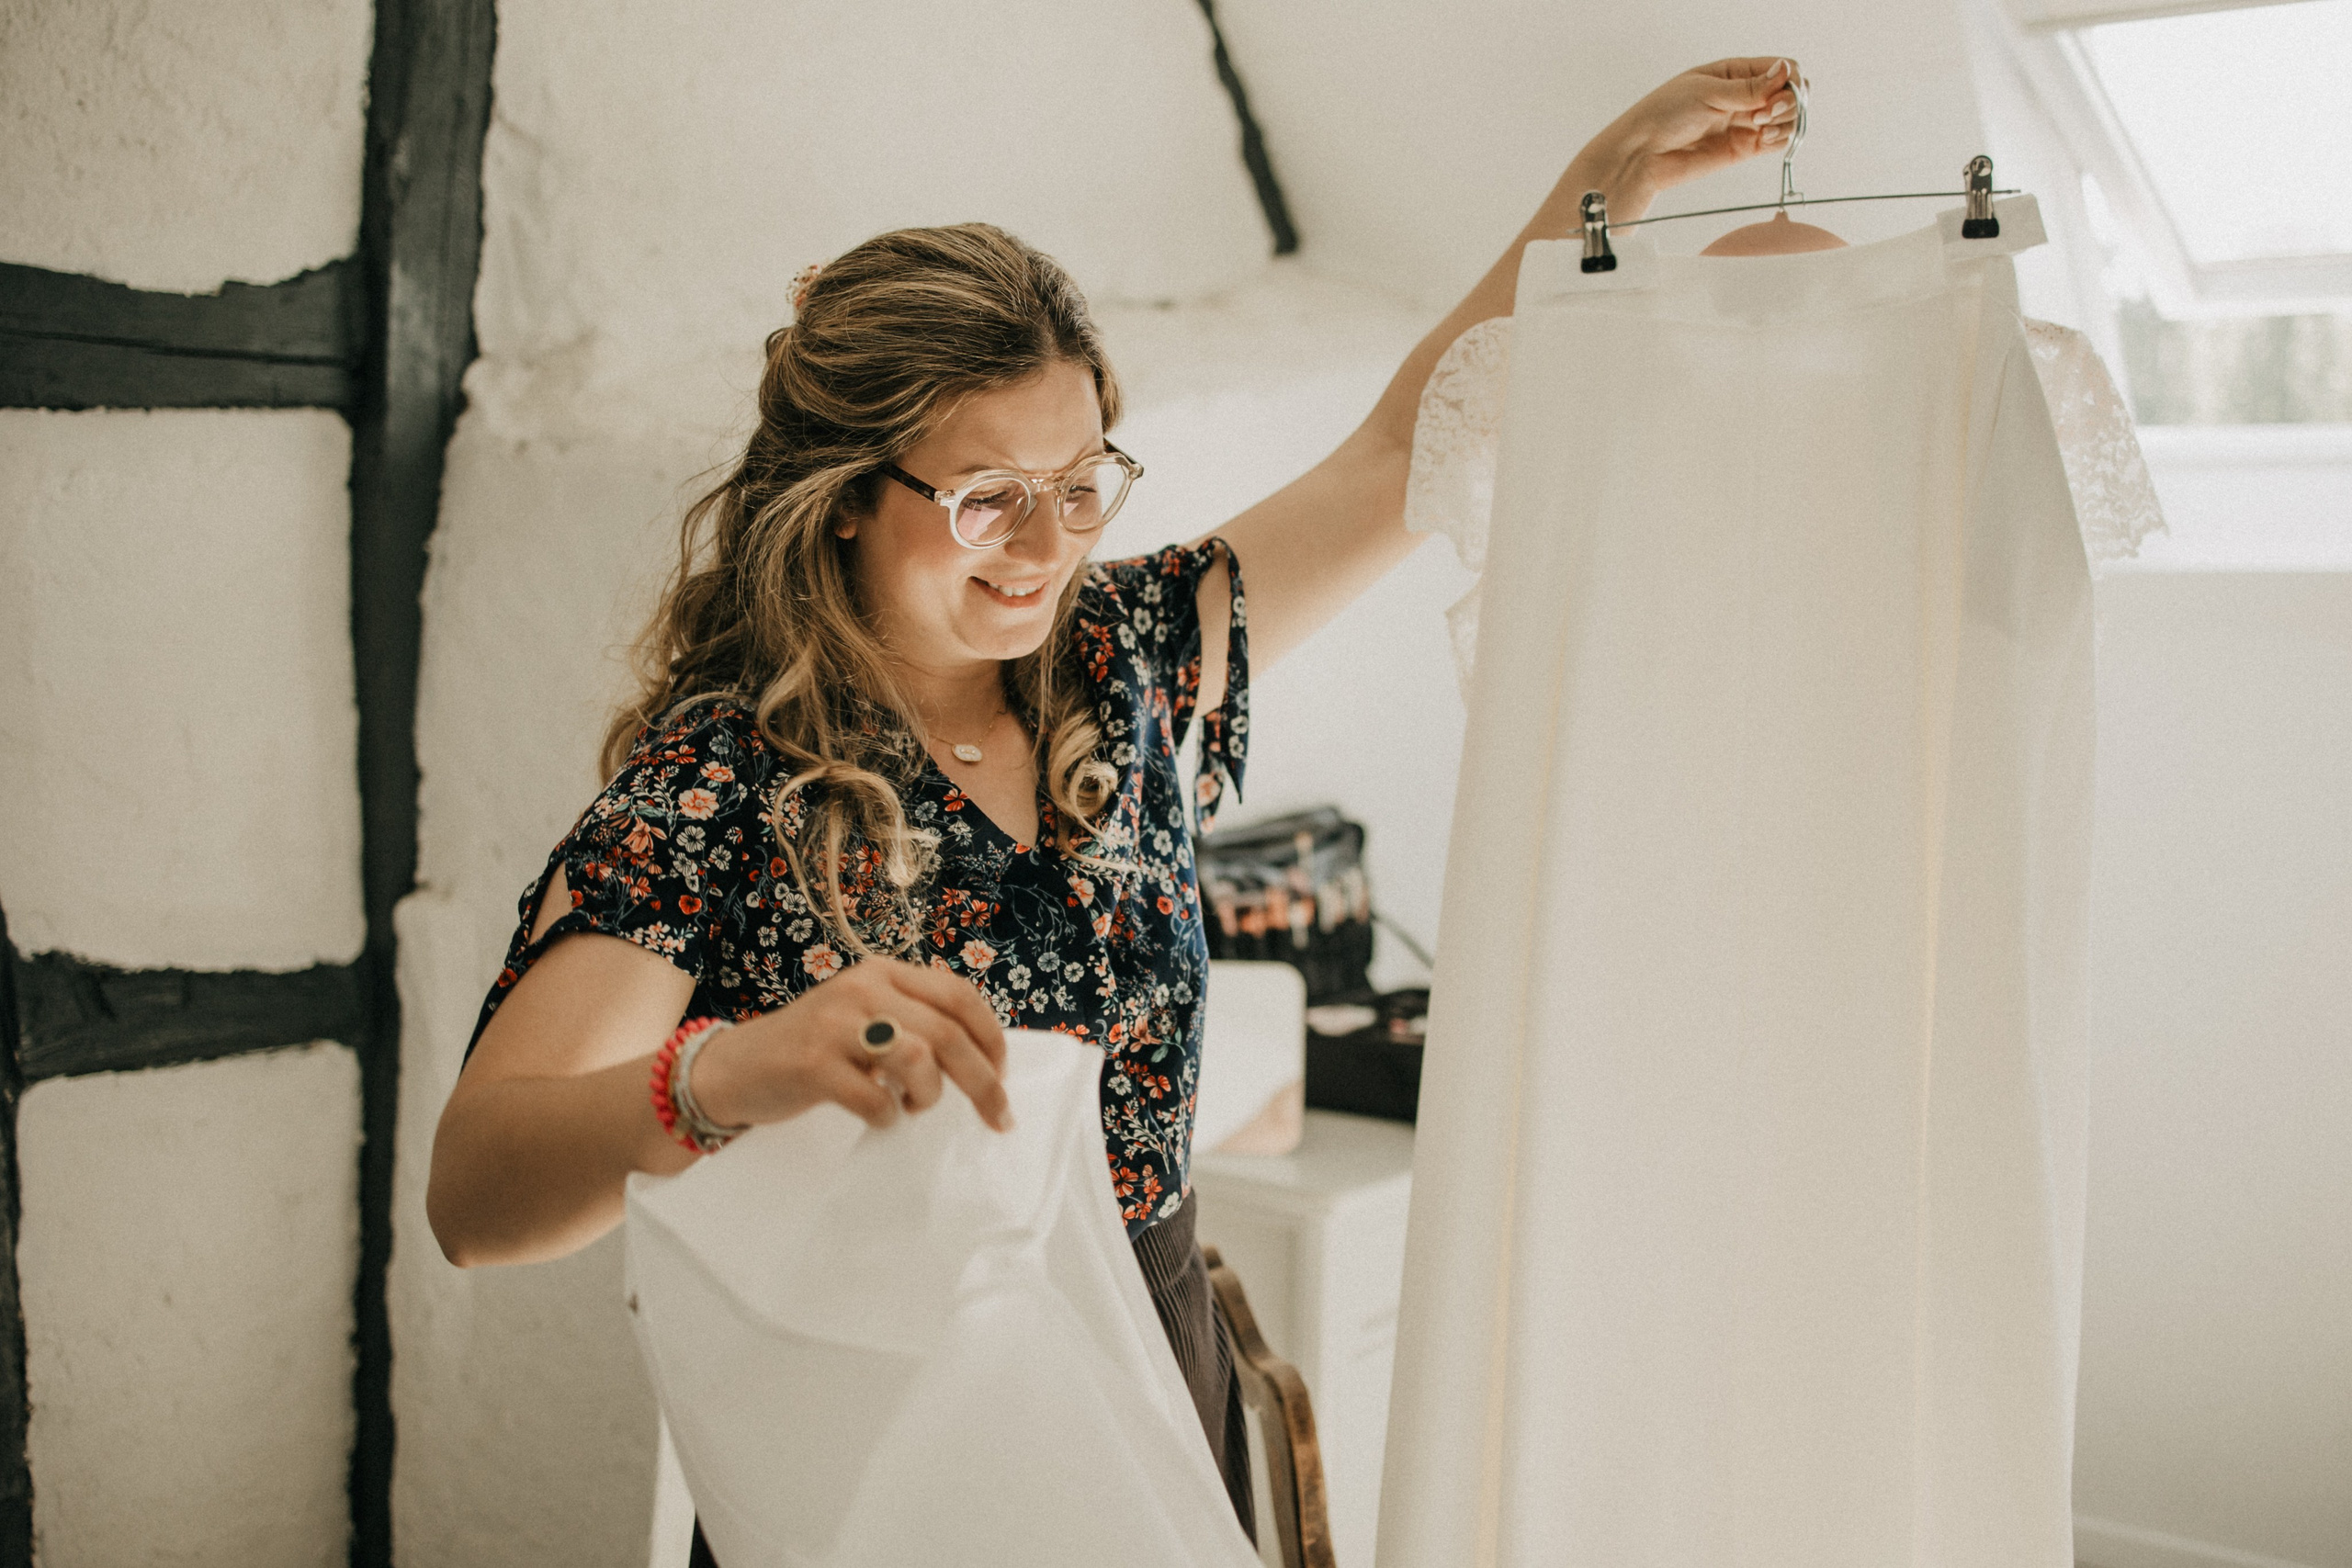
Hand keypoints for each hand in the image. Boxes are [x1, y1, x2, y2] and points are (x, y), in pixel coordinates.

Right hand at [691, 956, 1014, 1134]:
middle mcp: (862, 989)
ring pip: (918, 1058)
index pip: (958, 995)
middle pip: (947, 1033)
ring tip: (912, 1107)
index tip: (1002, 1074)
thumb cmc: (816, 1048)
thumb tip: (983, 1060)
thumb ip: (914, 1021)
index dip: (992, 1038)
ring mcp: (835, 1024)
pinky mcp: (813, 1064)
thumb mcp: (866, 1015)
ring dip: (929, 1096)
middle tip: (997, 1117)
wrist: (737, 1067)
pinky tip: (879, 1116)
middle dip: (983, 1081)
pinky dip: (888, 1117)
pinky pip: (875, 1099)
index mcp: (883, 972)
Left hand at [1556, 57, 1805, 225]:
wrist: (1642, 154)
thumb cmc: (1663, 114)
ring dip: (1785, 122)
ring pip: (1788, 119)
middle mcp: (1745, 96)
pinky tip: (1763, 140)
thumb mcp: (1706, 92)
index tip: (1776, 94)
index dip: (1789, 80)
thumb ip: (1748, 88)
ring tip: (1758, 126)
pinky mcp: (1744, 149)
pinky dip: (1779, 140)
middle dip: (1788, 102)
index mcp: (1736, 72)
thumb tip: (1785, 71)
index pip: (1784, 68)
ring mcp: (1746, 122)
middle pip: (1791, 93)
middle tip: (1763, 114)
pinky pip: (1776, 142)